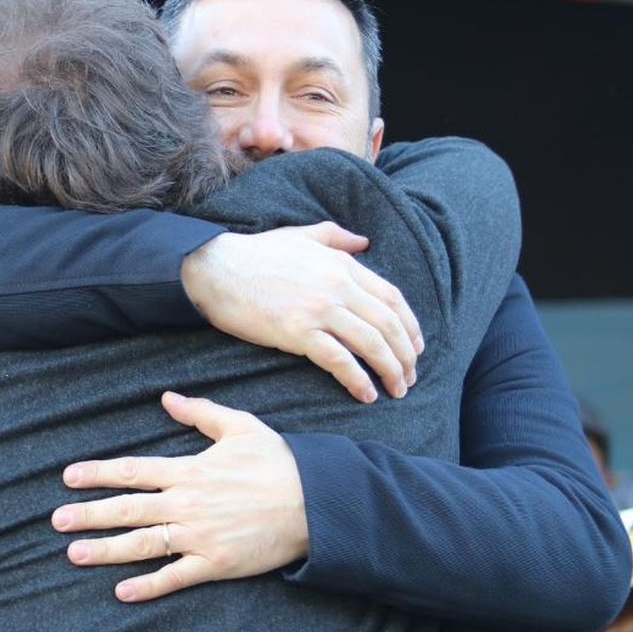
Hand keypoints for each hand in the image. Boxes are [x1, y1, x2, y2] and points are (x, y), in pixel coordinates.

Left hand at [51, 392, 308, 602]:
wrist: (315, 501)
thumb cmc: (279, 462)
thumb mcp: (240, 426)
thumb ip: (200, 413)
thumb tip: (167, 398)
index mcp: (190, 470)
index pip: (133, 471)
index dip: (99, 474)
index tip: (69, 477)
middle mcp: (188, 503)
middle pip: (128, 509)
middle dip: (90, 514)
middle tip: (58, 520)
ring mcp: (200, 536)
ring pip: (143, 544)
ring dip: (106, 550)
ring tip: (75, 553)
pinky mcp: (216, 563)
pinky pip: (175, 576)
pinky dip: (148, 586)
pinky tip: (121, 591)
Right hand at [180, 222, 421, 402]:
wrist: (215, 269)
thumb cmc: (255, 254)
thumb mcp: (301, 236)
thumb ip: (336, 237)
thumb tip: (364, 241)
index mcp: (342, 264)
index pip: (392, 297)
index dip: (410, 325)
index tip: (417, 346)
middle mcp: (337, 286)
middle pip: (388, 324)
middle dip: (406, 354)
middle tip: (411, 376)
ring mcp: (320, 309)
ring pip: (371, 344)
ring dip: (390, 371)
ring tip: (397, 390)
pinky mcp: (298, 332)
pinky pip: (340, 361)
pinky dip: (358, 380)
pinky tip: (366, 395)